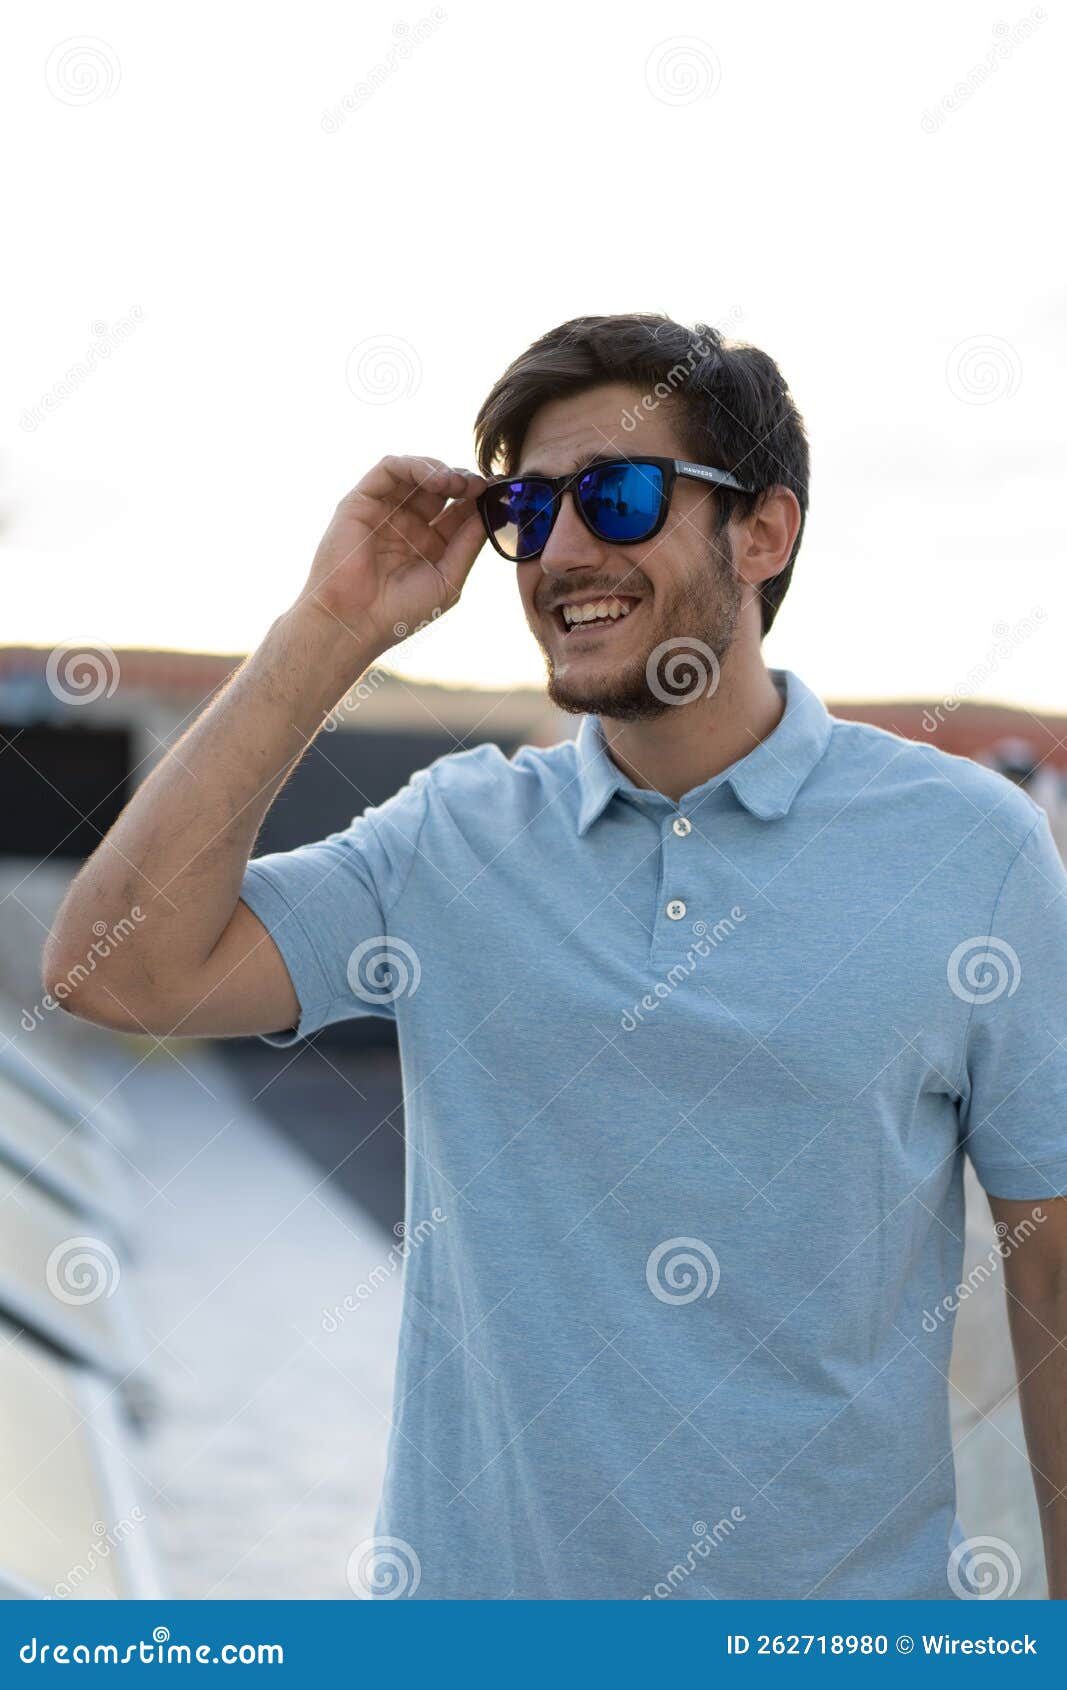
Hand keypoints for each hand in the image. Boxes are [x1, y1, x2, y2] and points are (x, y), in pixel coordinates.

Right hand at [296, 455, 487, 650]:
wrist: (354, 622)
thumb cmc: (399, 612)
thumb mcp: (448, 579)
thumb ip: (468, 544)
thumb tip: (490, 512)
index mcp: (428, 543)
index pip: (458, 510)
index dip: (478, 498)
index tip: (499, 490)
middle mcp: (407, 523)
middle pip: (440, 486)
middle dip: (463, 480)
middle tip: (480, 486)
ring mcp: (384, 510)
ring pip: (416, 471)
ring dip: (442, 470)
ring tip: (459, 483)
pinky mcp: (361, 500)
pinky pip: (389, 468)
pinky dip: (415, 466)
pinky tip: (436, 480)